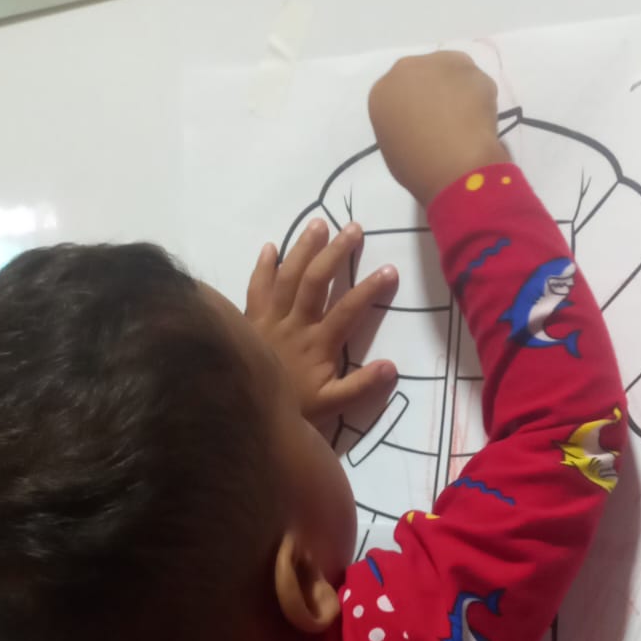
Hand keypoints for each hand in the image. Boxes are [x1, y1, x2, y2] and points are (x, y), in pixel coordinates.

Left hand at [246, 220, 397, 427]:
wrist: (249, 415)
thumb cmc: (296, 410)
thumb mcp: (333, 405)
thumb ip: (361, 386)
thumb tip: (391, 367)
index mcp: (318, 345)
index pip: (348, 311)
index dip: (369, 289)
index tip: (389, 270)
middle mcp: (294, 326)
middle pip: (315, 282)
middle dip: (335, 253)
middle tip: (354, 229)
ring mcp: (269, 321)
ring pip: (286, 277)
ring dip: (303, 248)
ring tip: (319, 224)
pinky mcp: (250, 322)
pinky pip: (254, 289)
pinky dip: (262, 268)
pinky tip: (270, 247)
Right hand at [369, 51, 507, 204]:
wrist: (455, 165)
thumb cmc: (420, 168)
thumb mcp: (396, 151)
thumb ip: (403, 127)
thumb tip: (421, 124)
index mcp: (382, 92)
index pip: (397, 96)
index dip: (414, 110)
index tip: (425, 128)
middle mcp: (405, 69)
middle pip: (422, 76)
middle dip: (435, 93)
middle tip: (447, 122)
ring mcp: (438, 62)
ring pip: (450, 73)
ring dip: (458, 91)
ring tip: (466, 123)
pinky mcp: (469, 66)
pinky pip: (475, 82)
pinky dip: (480, 99)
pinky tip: (481, 121)